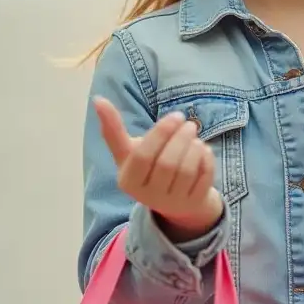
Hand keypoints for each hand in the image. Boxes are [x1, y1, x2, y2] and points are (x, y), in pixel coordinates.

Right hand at [93, 97, 223, 239]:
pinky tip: (203, 149)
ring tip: (194, 134)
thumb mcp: (127, 152)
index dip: (161, 133)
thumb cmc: (147, 167)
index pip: (143, 156)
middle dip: (181, 138)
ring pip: (187, 171)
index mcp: (128, 182)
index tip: (176, 115)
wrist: (172, 198)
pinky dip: (206, 159)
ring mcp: (173, 203)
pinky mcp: (194, 204)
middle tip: (188, 123)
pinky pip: (204, 178)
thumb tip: (98, 99)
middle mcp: (149, 197)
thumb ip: (113, 130)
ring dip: (194, 147)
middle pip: (167, 164)